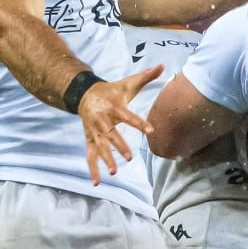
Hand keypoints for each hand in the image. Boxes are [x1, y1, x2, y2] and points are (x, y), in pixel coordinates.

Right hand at [79, 64, 159, 184]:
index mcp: (113, 106)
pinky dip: (93, 169)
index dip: (139, 123)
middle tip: (129, 157)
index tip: (151, 131)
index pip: (128, 115)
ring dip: (106, 160)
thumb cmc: (111, 91)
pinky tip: (97, 183)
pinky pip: (90, 156)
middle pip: (111, 135)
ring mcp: (94, 132)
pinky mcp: (90, 139)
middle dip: (119, 146)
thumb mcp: (127, 83)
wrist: (83, 94)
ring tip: (114, 172)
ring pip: (100, 147)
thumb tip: (164, 65)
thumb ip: (146, 76)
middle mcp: (102, 120)